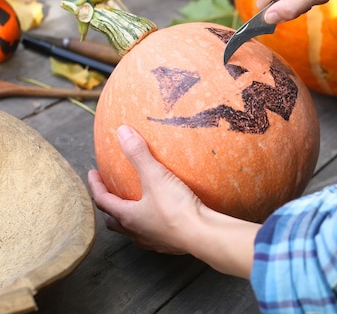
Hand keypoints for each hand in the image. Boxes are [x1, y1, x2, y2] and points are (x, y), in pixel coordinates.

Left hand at [88, 125, 259, 277]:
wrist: (202, 235)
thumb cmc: (176, 209)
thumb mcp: (156, 176)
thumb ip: (139, 154)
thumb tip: (122, 132)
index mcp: (128, 217)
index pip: (103, 200)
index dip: (96, 185)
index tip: (93, 173)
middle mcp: (136, 232)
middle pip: (113, 221)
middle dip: (108, 206)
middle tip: (109, 193)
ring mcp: (152, 241)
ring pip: (132, 231)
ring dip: (129, 219)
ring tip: (135, 206)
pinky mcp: (170, 245)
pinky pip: (153, 235)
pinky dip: (150, 225)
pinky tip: (161, 217)